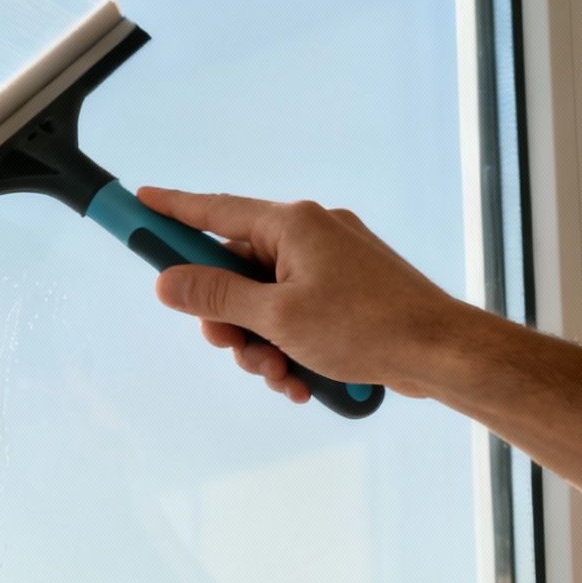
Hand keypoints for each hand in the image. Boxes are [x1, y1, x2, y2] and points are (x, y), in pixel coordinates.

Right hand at [137, 187, 474, 401]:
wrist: (441, 352)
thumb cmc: (366, 327)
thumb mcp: (277, 318)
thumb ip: (217, 299)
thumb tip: (169, 282)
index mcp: (293, 224)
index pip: (215, 211)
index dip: (172, 209)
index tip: (140, 202)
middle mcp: (311, 234)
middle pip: (238, 270)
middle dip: (229, 319)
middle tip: (232, 350)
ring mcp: (333, 262)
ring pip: (267, 301)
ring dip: (261, 344)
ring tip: (281, 375)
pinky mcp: (349, 291)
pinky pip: (298, 313)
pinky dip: (291, 347)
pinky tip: (302, 380)